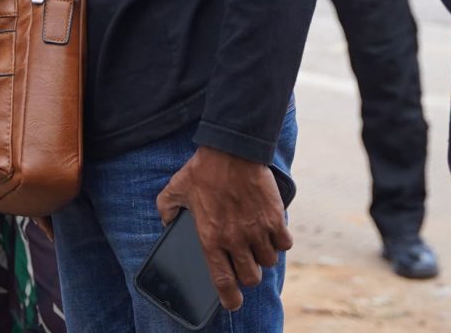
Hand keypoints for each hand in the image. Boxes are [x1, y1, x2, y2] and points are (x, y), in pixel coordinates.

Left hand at [154, 147, 291, 312]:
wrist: (232, 149)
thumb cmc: (203, 169)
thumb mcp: (175, 188)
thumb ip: (166, 209)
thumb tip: (165, 222)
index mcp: (211, 238)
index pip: (223, 281)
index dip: (229, 298)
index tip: (232, 302)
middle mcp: (235, 239)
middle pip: (251, 277)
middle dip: (249, 275)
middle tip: (246, 263)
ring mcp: (257, 230)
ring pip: (269, 262)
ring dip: (264, 257)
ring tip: (257, 244)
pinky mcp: (275, 218)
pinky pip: (285, 244)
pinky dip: (281, 242)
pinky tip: (273, 232)